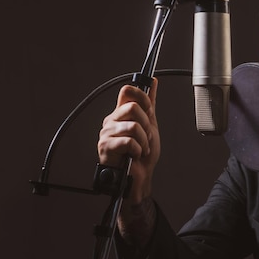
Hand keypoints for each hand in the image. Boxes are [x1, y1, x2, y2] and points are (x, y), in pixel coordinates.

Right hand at [98, 79, 160, 204]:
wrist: (141, 176)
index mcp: (120, 113)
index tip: (150, 110)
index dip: (143, 98)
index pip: (128, 91)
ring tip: (141, 148)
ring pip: (134, 126)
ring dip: (144, 141)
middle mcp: (112, 121)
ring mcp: (107, 133)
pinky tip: (134, 155)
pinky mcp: (106, 147)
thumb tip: (152, 82)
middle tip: (146, 137)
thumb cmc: (143, 154)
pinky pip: (129, 141)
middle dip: (147, 125)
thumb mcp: (150, 124)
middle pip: (133, 107)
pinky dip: (137, 150)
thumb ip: (149, 103)